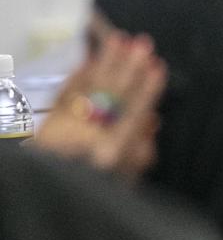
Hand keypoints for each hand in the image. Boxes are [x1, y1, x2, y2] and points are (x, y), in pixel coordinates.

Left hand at [36, 31, 166, 181]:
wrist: (47, 199)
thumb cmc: (94, 191)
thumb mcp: (126, 181)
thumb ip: (140, 153)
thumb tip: (152, 121)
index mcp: (111, 153)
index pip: (135, 114)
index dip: (148, 90)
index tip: (159, 67)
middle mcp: (88, 137)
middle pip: (112, 95)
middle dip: (129, 67)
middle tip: (143, 42)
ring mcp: (65, 128)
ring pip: (88, 88)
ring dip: (105, 62)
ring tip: (119, 40)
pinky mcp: (47, 124)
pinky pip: (64, 93)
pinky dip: (76, 75)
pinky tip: (88, 59)